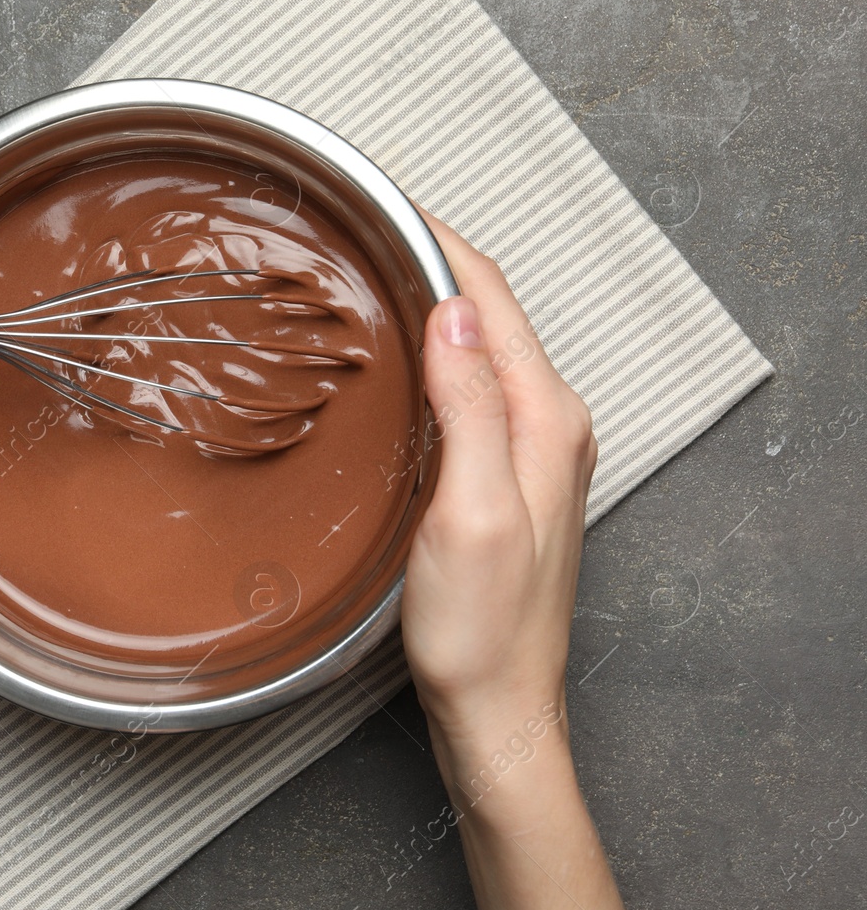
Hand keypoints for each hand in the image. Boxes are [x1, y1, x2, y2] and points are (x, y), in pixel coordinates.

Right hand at [403, 210, 597, 748]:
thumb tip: (454, 315)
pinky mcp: (506, 471)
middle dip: (428, 256)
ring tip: (368, 271)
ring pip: (477, 345)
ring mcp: (531, 448)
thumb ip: (472, 409)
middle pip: (487, 311)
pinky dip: (432, 351)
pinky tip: (394, 355)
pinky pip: (470, 384)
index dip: (437, 239)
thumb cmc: (482, 630)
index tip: (382, 202)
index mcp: (547, 420)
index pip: (491, 298)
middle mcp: (550, 424)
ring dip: (429, 300)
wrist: (498, 707)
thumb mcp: (471, 514)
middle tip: (359, 227)